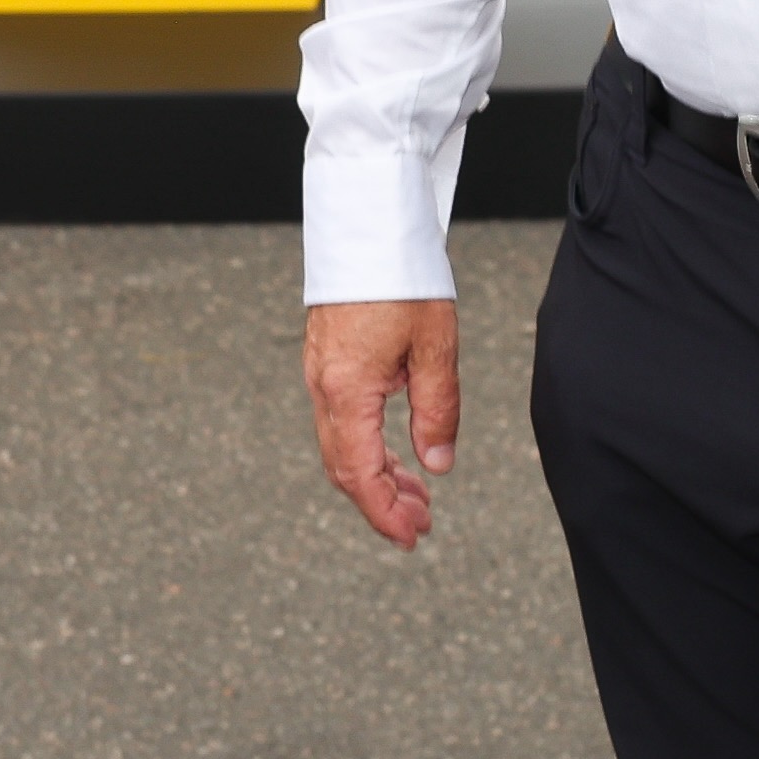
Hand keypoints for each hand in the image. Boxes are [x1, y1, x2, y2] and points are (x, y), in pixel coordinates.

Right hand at [304, 300, 461, 549]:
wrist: (369, 221)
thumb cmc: (404, 277)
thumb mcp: (435, 348)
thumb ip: (437, 412)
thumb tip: (438, 467)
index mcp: (346, 390)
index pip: (359, 474)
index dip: (384, 513)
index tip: (412, 537)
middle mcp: (323, 386)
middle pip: (344, 466)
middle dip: (382, 501)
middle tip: (422, 524)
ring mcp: (320, 372)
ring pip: (341, 445)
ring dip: (377, 475)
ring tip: (418, 494)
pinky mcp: (327, 358)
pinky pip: (340, 419)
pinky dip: (368, 446)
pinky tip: (398, 452)